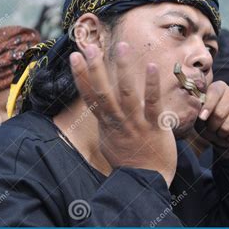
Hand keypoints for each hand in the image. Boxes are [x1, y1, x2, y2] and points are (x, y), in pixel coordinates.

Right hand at [70, 42, 176, 185]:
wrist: (145, 182)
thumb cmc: (129, 161)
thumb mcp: (110, 141)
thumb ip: (106, 123)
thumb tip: (101, 110)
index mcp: (105, 124)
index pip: (89, 97)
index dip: (80, 76)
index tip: (74, 56)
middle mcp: (117, 122)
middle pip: (102, 92)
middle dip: (95, 68)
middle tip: (89, 45)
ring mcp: (135, 123)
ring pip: (126, 93)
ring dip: (123, 69)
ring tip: (122, 46)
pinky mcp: (154, 126)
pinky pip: (152, 103)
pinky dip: (151, 85)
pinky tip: (153, 66)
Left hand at [195, 81, 228, 158]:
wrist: (227, 135)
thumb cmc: (210, 123)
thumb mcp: (200, 117)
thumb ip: (198, 112)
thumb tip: (202, 115)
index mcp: (219, 87)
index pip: (214, 93)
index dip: (208, 107)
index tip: (202, 118)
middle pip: (219, 113)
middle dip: (212, 126)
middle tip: (211, 129)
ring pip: (228, 126)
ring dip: (220, 134)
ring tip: (221, 132)